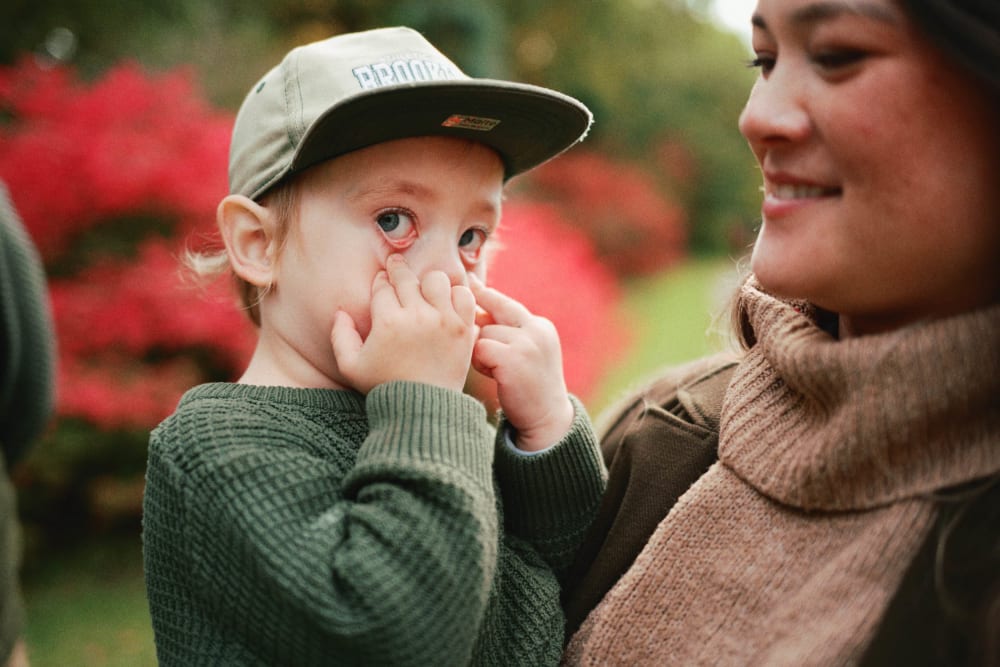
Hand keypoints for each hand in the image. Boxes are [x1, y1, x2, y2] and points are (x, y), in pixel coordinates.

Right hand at [331, 254, 476, 393]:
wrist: (423, 407)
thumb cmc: (385, 387)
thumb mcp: (351, 367)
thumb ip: (340, 336)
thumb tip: (340, 311)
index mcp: (388, 322)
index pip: (383, 286)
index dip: (381, 281)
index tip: (382, 281)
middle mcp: (417, 316)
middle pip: (407, 278)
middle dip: (398, 270)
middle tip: (396, 266)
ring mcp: (443, 320)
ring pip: (436, 279)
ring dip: (428, 282)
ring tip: (424, 289)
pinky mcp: (464, 328)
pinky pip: (464, 295)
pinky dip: (456, 294)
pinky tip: (446, 301)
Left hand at [470, 275, 573, 451]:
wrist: (547, 419)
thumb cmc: (529, 387)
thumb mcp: (526, 352)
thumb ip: (507, 332)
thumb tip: (473, 309)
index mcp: (540, 326)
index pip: (505, 303)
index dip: (485, 295)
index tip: (469, 283)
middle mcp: (536, 330)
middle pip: (491, 314)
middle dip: (479, 328)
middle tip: (476, 340)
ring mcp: (527, 343)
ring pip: (483, 334)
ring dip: (481, 353)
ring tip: (496, 371)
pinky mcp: (514, 359)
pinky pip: (481, 349)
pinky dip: (480, 363)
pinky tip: (493, 376)